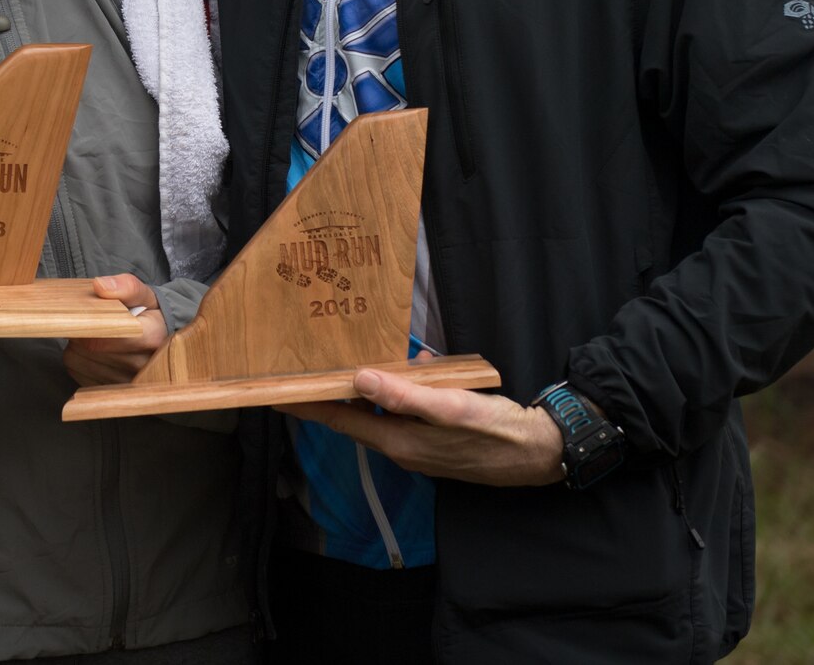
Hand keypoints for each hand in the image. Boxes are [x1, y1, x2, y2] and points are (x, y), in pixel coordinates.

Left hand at [63, 274, 168, 386]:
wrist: (163, 340)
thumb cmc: (151, 315)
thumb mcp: (145, 295)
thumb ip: (126, 287)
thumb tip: (100, 286)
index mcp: (152, 338)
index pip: (107, 334)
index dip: (89, 322)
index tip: (84, 313)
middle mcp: (141, 366)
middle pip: (90, 348)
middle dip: (82, 330)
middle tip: (89, 319)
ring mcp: (126, 382)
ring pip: (79, 360)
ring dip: (77, 345)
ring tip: (94, 334)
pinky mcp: (110, 390)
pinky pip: (77, 372)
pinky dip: (78, 359)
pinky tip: (92, 350)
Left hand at [277, 368, 563, 487]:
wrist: (537, 453)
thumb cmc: (493, 429)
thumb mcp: (448, 406)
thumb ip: (404, 394)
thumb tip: (358, 378)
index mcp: (398, 441)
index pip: (340, 421)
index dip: (307, 407)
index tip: (276, 394)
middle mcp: (402, 448)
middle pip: (356, 418)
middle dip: (332, 395)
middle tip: (308, 369)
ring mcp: (419, 447)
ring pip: (381, 414)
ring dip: (369, 390)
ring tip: (354, 361)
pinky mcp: (436, 441)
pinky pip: (406, 413)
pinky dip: (400, 393)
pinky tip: (414, 367)